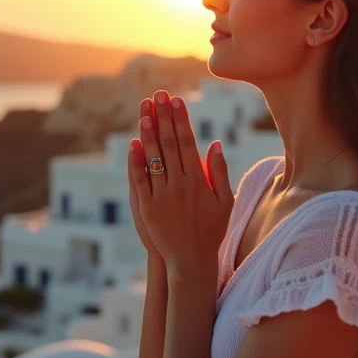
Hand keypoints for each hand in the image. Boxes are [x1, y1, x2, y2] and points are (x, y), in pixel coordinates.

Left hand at [127, 90, 233, 279]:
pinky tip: (133, 143)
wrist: (190, 261)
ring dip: (148, 132)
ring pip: (153, 158)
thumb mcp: (225, 202)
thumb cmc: (211, 231)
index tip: (176, 100)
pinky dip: (135, 161)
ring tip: (144, 111)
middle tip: (158, 95)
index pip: (188, 143)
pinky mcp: (147, 207)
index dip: (181, 120)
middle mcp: (180, 185)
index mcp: (199, 181)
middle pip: (169, 144)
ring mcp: (162, 196)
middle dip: (163, 117)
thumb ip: (219, 172)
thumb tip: (215, 144)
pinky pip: (139, 180)